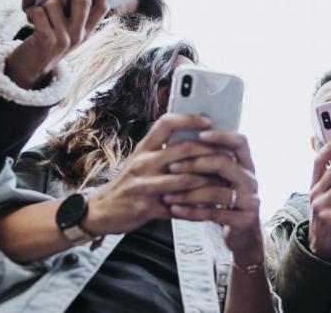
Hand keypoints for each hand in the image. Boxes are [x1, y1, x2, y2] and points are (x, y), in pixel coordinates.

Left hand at [4, 0, 107, 88]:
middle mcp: (80, 35)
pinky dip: (31, 10)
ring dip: (43, 1)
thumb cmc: (47, 39)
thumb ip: (75, 10)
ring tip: (39, 9)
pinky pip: (39, 12)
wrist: (29, 68)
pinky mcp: (47, 41)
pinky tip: (29, 17)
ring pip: (56, 3)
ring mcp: (65, 39)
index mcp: (88, 30)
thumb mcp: (67, 28)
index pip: (103, 4)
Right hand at [83, 114, 218, 235]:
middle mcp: (143, 163)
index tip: (208, 120)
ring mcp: (144, 186)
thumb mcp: (140, 161)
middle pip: (183, 149)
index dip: (189, 118)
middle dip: (210, 151)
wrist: (100, 211)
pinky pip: (179, 207)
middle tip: (229, 154)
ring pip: (185, 179)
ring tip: (225, 181)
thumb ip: (162, 150)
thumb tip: (194, 138)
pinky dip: (197, 208)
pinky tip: (210, 208)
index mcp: (143, 148)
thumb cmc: (128, 184)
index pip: (166, 122)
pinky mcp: (147, 208)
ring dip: (208, 180)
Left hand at [164, 130, 265, 265]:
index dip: (221, 135)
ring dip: (188, 193)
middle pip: (225, 163)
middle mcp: (251, 180)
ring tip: (166, 194)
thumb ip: (212, 162)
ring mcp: (250, 200)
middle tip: (171, 166)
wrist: (244, 234)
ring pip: (217, 191)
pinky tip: (175, 210)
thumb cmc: (227, 201)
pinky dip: (192, 212)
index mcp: (247, 165)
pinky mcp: (244, 220)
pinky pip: (214, 213)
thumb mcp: (224, 180)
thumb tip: (181, 140)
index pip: (239, 142)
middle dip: (196, 163)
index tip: (199, 134)